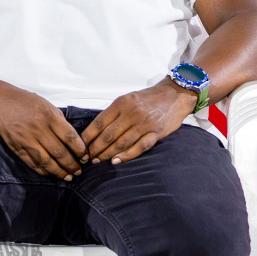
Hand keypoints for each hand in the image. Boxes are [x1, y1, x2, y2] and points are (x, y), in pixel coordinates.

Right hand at [0, 86, 87, 179]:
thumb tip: (72, 140)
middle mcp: (38, 128)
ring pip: (46, 161)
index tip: (85, 157)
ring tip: (68, 177)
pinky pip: (32, 163)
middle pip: (60, 152)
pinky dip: (43, 171)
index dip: (79, 150)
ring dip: (59, 171)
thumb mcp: (46, 105)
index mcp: (49, 116)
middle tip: (79, 171)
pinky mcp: (16, 147)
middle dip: (72, 164)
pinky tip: (51, 174)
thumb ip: (58, 121)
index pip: (70, 137)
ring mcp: (26, 139)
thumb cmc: (25, 101)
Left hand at [81, 81, 197, 165]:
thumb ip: (114, 113)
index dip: (88, 136)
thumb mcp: (128, 99)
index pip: (100, 122)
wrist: (176, 94)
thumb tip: (95, 131)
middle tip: (88, 158)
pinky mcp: (156, 132)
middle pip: (108, 134)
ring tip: (98, 161)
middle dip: (95, 148)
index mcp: (121, 103)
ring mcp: (144, 123)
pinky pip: (139, 147)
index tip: (81, 146)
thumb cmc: (149, 98)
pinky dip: (127, 155)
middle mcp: (132, 113)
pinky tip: (116, 161)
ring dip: (107, 154)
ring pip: (121, 142)